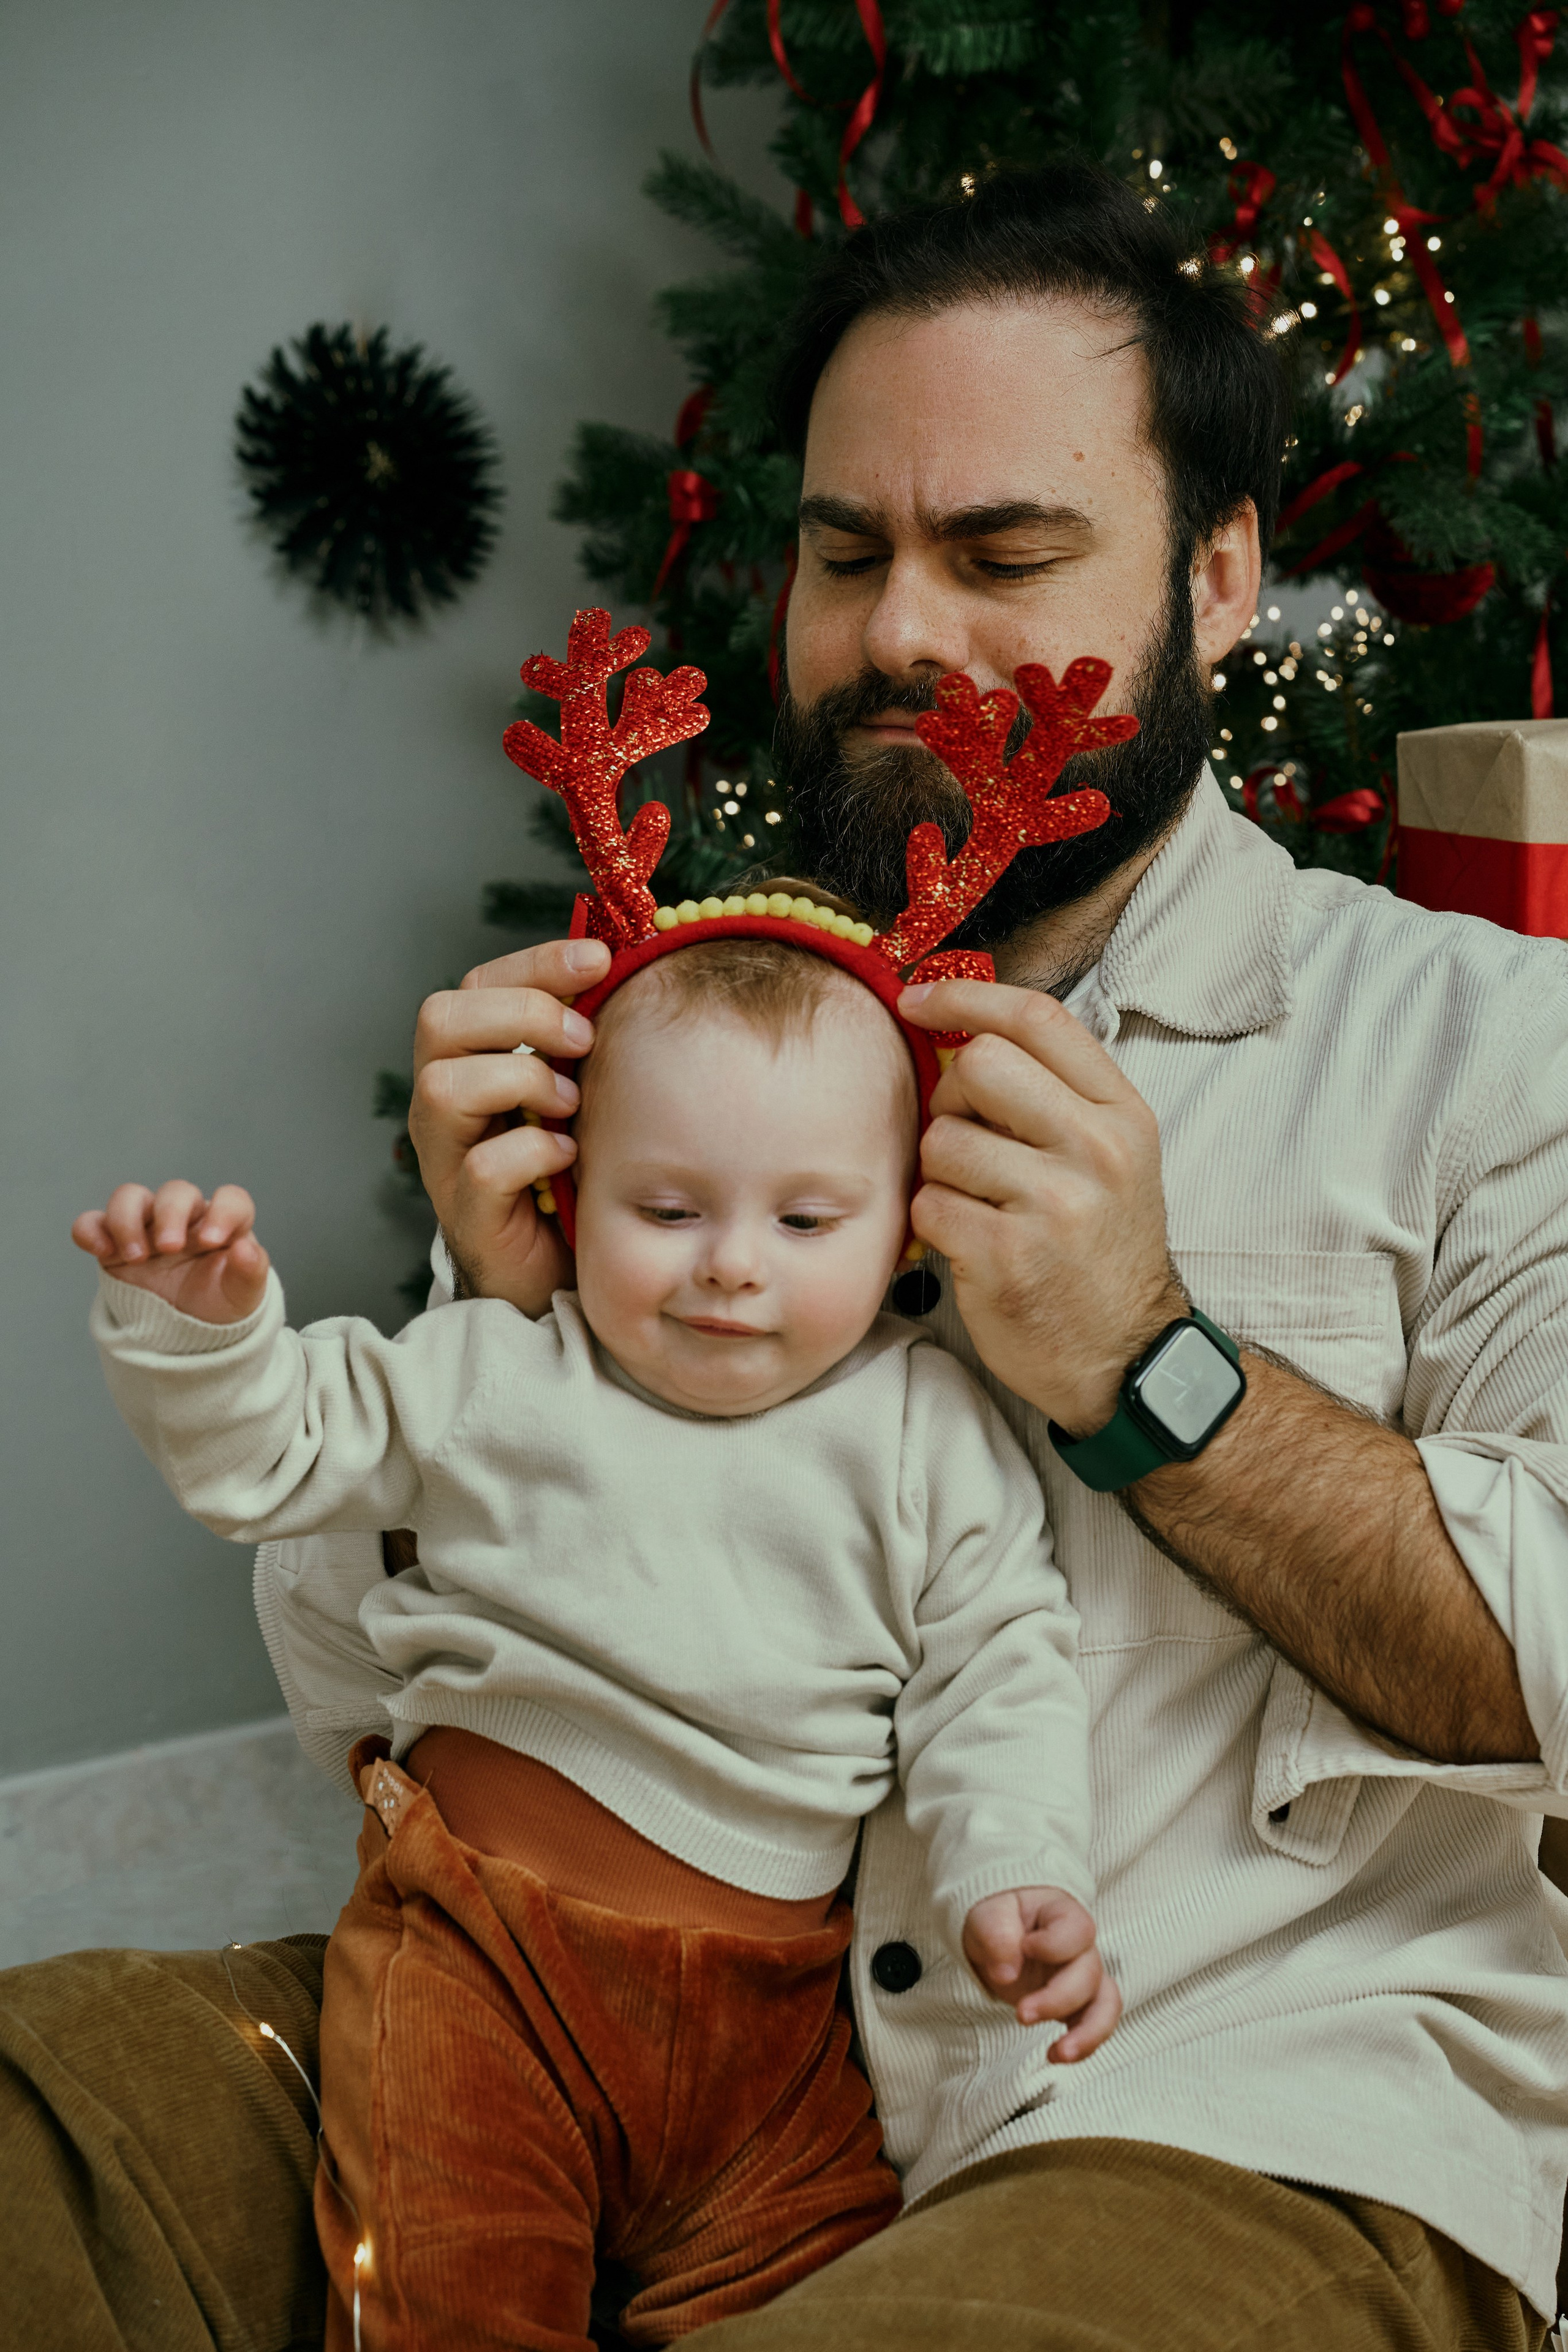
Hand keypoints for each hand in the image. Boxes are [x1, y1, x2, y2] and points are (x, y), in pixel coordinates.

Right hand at [71, 1181, 268, 1324]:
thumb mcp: (242, 1295)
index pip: (230, 1199)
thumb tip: (246, 1248)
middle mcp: (185, 1218)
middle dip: (171, 1214)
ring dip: (129, 1219)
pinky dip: (90, 1230)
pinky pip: (93, 1223)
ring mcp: (146, 1227)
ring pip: (131, 1196)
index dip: (223, 1211)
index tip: (213, 1241)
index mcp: (223, 1225)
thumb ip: (250, 1272)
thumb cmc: (218, 1304)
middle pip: (176, 1192)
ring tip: (137, 1257)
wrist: (186, 1334)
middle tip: (170, 1248)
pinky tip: (101, 1250)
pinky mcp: (114, 1244)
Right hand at [408, 936, 610, 1311]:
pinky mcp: (466, 1214)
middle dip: (523, 1014)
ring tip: (572, 1104)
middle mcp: (442, 1102)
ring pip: (444, 1087)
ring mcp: (444, 1158)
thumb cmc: (572, 1169)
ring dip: (521, 1081)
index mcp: (468, 1059)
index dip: (535, 961)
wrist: (561, 1269)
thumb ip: (582, 1037)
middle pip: (440, 1018)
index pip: (476, 984)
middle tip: (583, 1040)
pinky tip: (569, 1157)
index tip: (599, 960)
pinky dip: (533, 1152)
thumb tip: (625, 961)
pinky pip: (482, 1167)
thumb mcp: (580, 1089)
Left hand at [899, 979, 1185, 1432]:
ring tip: (975, 1203)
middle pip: (980, 1066)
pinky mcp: (1007, 1256)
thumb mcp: (1111, 1159)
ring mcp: (1054, 1204)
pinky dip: (933, 1222)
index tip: (917, 1000)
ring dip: (939, 1171)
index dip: (964, 997)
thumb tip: (961, 1031)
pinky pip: (929, 1204)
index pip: (1037, 1019)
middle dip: (951, 1097)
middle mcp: (1096, 1151)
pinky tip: (966, 1241)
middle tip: (964, 1138)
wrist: (1125, 1355)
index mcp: (1122, 1115)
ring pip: (943, 1139)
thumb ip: (1054, 1095)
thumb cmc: (1100, 1250)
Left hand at [962, 1887, 1120, 2052]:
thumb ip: (997, 1935)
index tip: (1024, 1947)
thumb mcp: (987, 1915)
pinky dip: (1082, 2045)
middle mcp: (1082, 1947)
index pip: (1078, 1930)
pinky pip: (1095, 2025)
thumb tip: (1006, 1974)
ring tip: (1058, 2054)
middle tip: (1021, 2013)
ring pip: (1106, 2005)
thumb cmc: (997, 1918)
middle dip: (1057, 1999)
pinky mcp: (1078, 2004)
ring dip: (1087, 2033)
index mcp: (1063, 1915)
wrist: (997, 1935)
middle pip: (1089, 1974)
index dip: (1054, 1945)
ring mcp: (1083, 1976)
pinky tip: (1054, 2056)